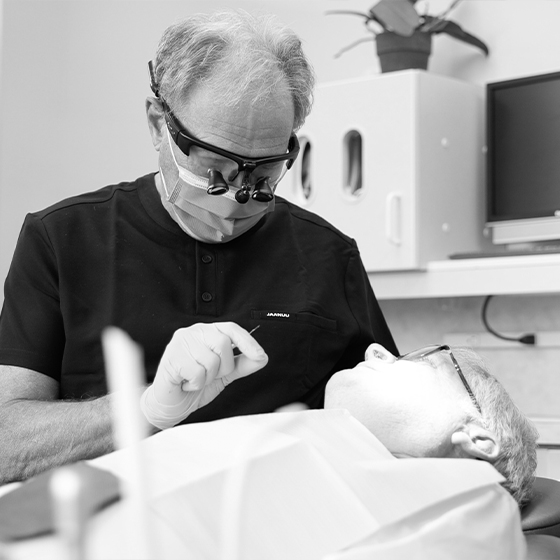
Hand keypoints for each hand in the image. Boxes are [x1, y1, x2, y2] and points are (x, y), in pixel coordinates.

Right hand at [141, 322, 267, 428]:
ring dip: (208, 378)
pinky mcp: (172, 357)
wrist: (170, 404)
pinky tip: (186, 383)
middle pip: (223, 343)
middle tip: (209, 376)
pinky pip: (197, 372)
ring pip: (211, 360)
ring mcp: (181, 342)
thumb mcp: (224, 375)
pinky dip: (195, 384)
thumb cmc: (194, 385)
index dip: (248, 342)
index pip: (232, 329)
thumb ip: (242, 365)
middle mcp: (194, 332)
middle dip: (223, 367)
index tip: (260, 356)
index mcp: (208, 332)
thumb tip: (262, 357)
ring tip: (195, 379)